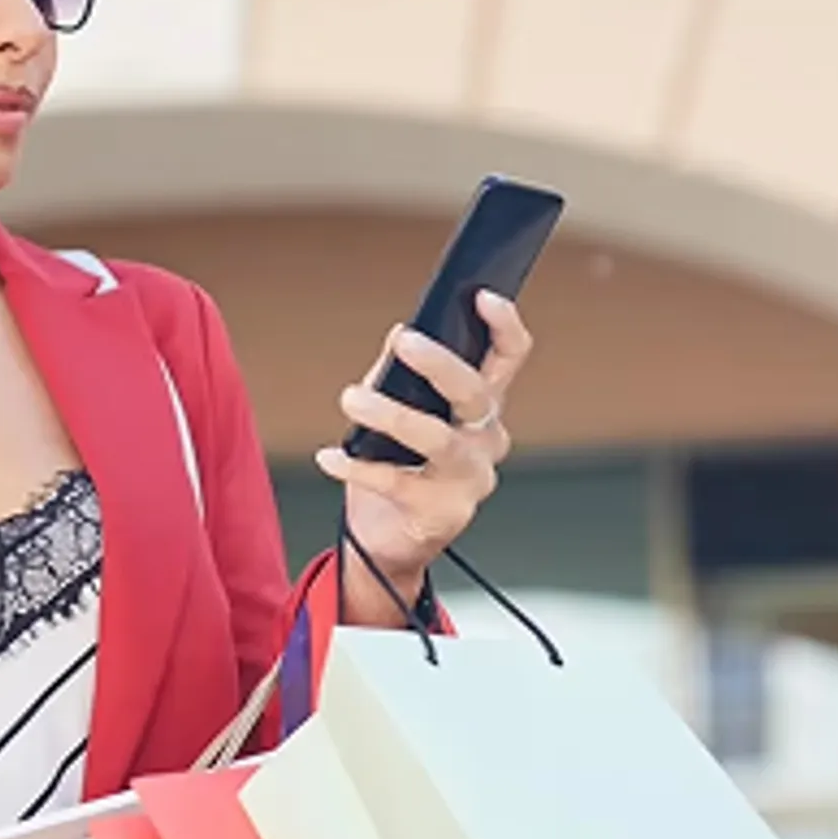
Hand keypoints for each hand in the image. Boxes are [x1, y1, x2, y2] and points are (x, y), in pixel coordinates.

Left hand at [315, 291, 534, 618]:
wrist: (387, 542)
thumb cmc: (396, 468)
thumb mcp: (397, 411)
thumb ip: (400, 374)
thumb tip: (398, 333)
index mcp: (481, 409)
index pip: (508, 359)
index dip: (503, 326)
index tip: (484, 296)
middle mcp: (485, 441)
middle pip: (475, 394)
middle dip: (440, 363)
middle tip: (403, 341)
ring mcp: (470, 480)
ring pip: (439, 438)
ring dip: (392, 414)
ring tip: (351, 399)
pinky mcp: (442, 513)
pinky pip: (397, 483)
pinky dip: (357, 467)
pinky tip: (329, 456)